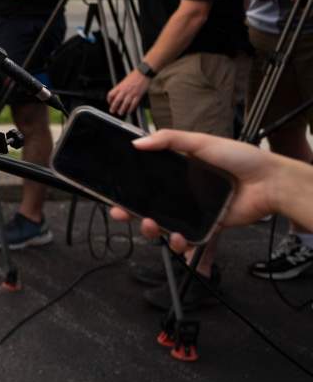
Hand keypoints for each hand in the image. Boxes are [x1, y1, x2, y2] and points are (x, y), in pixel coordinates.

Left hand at [106, 70, 149, 116]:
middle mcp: (124, 90)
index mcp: (120, 86)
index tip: (109, 102)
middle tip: (112, 111)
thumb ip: (121, 87)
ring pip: (125, 104)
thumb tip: (117, 94)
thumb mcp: (124, 80)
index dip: (109, 99)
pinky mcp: (138, 95)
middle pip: (117, 101)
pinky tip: (129, 111)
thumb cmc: (134, 75)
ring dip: (122, 109)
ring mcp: (131, 93)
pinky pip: (134, 104)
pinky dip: (131, 108)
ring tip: (121, 113)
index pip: (111, 94)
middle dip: (114, 107)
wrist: (143, 73)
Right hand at [109, 130, 284, 252]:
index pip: (145, 179)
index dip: (127, 188)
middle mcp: (182, 190)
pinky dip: (178, 241)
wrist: (269, 182)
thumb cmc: (240, 157)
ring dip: (152, 229)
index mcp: (177, 169)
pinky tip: (178, 237)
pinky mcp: (205, 225)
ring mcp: (192, 209)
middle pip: (148, 205)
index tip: (113, 194)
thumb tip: (137, 142)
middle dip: (131, 212)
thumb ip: (169, 140)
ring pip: (163, 224)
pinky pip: (185, 237)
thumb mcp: (201, 141)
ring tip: (152, 226)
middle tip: (122, 214)